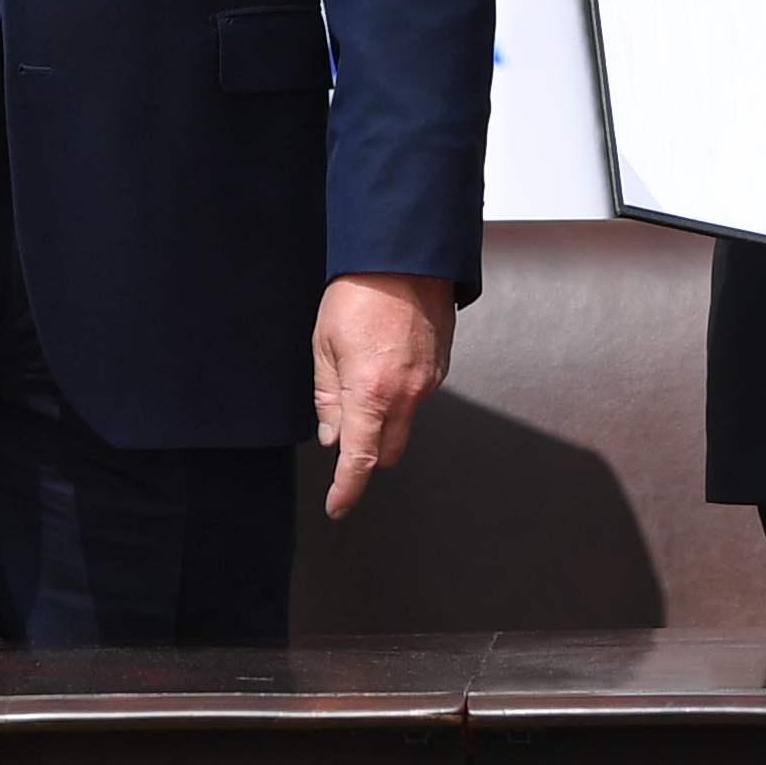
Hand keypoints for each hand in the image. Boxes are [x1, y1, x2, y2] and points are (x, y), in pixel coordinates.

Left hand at [313, 270, 454, 518]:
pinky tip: (384, 362)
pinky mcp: (442, 368)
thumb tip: (331, 434)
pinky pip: (418, 397)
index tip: (338, 506)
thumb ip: (327, 397)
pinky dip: (400, 395)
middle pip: (387, 452)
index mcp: (371, 394)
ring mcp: (430, 383)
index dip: (347, 490)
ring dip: (383, 419)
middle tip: (343, 428)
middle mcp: (407, 395)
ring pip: (404, 424)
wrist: (405, 258)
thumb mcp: (323, 345)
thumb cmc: (359, 294)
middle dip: (366, 453)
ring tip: (362, 375)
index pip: (360, 461)